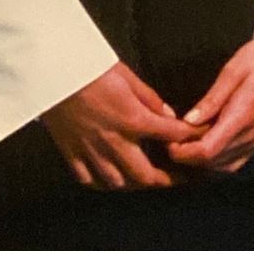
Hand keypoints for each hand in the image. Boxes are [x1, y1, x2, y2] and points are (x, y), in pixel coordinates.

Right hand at [40, 60, 197, 190]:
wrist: (53, 74)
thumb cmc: (91, 70)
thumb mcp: (128, 77)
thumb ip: (151, 99)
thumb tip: (169, 115)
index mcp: (133, 119)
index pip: (171, 134)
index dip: (190, 138)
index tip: (200, 140)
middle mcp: (114, 141)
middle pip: (144, 175)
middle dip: (165, 181)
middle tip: (178, 180)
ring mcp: (91, 151)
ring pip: (117, 183)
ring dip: (134, 184)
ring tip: (145, 180)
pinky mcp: (71, 154)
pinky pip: (89, 180)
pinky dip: (102, 183)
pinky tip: (110, 179)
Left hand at [165, 33, 253, 175]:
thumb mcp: (233, 70)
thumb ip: (211, 99)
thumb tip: (189, 121)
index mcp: (243, 116)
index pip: (207, 151)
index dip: (183, 153)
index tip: (168, 141)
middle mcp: (252, 134)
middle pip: (212, 163)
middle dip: (188, 157)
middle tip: (173, 140)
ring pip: (223, 167)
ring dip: (202, 162)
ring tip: (188, 143)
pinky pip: (236, 162)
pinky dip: (217, 161)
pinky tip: (208, 146)